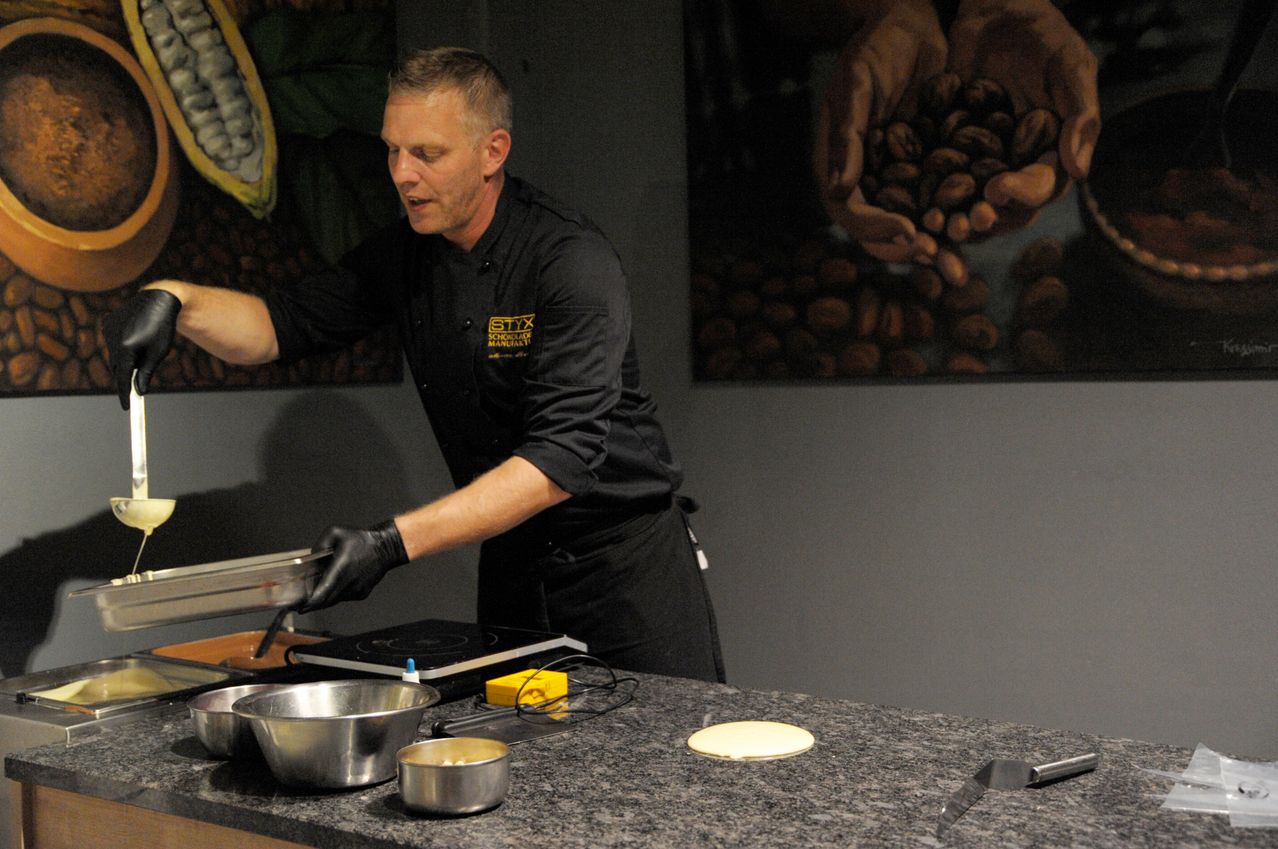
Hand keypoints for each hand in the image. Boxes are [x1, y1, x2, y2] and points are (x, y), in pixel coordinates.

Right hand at [103, 288, 181, 408]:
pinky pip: (112, 342)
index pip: (123, 378)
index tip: (127, 407)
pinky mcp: (107, 323)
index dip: (124, 394)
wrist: (157, 300)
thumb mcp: (158, 353)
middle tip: (133, 389)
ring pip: (113, 355)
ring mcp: (108, 330)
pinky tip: (133, 340)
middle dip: (124, 378)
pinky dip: (119, 347)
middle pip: (117, 368)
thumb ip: (146, 372)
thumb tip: (139, 391)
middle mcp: (113, 339)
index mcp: (127, 348)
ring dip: (123, 361)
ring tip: (140, 355)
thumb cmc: (162, 328)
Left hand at [302, 520, 409, 612]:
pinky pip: (344, 597)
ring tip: (321, 587)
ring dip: (326, 597)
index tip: (301, 608)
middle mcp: (350, 582)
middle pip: (326, 600)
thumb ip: (320, 544)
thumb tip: (312, 558)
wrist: (385, 548)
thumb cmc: (362, 540)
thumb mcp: (336, 532)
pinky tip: (339, 582)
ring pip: (335, 599)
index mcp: (342, 568)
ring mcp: (357, 590)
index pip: (324, 591)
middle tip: (303, 603)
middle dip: (314, 603)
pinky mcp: (362, 593)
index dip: (311, 603)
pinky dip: (338, 593)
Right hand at [815, 0, 947, 262]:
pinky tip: (983, 230)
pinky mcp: (931, 170)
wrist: (907, 26)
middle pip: (883, 231)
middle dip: (910, 251)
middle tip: (939, 260)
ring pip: (916, 225)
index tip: (911, 234)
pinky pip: (943, 202)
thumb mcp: (855, 87)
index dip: (879, 229)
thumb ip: (847, 136)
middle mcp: (868, 183)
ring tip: (960, 268)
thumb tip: (838, 188)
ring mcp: (900, 179)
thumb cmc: (873, 50)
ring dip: (938, 247)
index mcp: (840, 169)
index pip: (853, 212)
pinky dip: (960, 218)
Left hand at [948, 0, 1099, 233]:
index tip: (998, 189)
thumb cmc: (1041, 35)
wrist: (992, 11)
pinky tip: (915, 205)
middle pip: (1005, 209)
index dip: (1022, 195)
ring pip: (970, 205)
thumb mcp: (1070, 66)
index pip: (1041, 186)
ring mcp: (981, 164)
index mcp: (1050, 152)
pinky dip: (928, 198)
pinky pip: (938, 184)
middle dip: (987, 217)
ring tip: (939, 223)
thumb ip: (1080, 114)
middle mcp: (1016, 166)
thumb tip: (1079, 172)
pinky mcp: (947, 155)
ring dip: (956, 219)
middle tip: (966, 219)